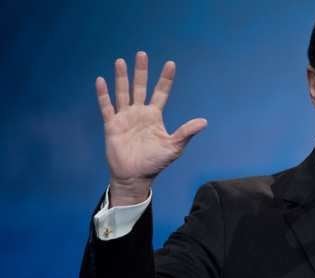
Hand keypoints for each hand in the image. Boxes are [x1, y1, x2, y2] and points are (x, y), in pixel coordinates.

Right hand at [96, 51, 206, 205]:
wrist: (135, 176)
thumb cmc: (155, 163)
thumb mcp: (174, 146)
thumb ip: (186, 132)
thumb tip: (204, 121)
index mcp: (155, 116)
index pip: (161, 92)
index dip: (165, 79)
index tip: (170, 63)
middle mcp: (140, 113)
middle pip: (140, 87)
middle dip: (141, 71)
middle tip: (142, 54)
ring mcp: (125, 118)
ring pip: (123, 93)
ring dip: (121, 78)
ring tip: (121, 61)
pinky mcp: (112, 125)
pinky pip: (107, 107)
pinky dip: (103, 94)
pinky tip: (101, 80)